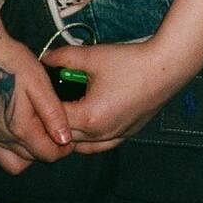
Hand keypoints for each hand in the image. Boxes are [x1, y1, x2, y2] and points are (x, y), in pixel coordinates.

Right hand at [0, 36, 74, 174]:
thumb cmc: (12, 63)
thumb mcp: (39, 83)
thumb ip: (53, 114)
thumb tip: (65, 139)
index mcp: (20, 128)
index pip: (47, 154)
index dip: (63, 150)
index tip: (69, 139)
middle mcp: (1, 138)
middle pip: (30, 160)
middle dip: (46, 151)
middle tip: (55, 134)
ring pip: (9, 164)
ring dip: (25, 156)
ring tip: (35, 136)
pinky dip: (3, 152)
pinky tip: (12, 135)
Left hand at [43, 40, 186, 154]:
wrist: (166, 68)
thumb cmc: (131, 62)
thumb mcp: (92, 56)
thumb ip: (63, 58)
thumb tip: (45, 58)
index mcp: (88, 117)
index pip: (53, 119)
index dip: (42, 106)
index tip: (37, 94)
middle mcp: (100, 134)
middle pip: (64, 136)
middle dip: (53, 121)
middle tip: (47, 103)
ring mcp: (115, 137)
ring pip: (81, 146)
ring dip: (70, 133)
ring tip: (67, 112)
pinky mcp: (126, 135)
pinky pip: (99, 145)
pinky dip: (88, 138)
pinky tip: (87, 121)